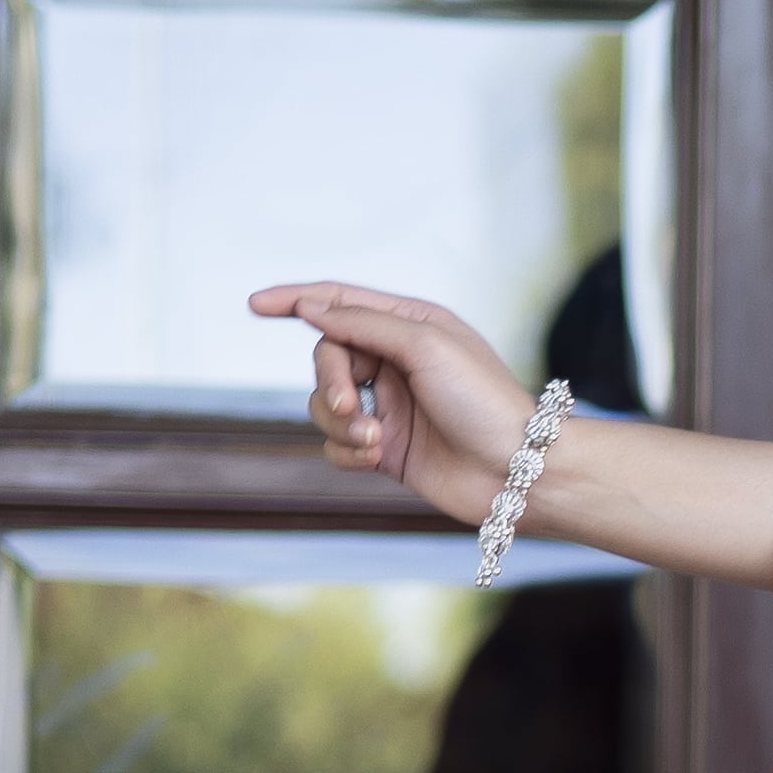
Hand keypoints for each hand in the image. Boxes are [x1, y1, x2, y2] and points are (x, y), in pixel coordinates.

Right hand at [246, 281, 531, 532]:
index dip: (295, 300)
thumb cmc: (484, 402)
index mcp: (411, 325)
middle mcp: (397, 362)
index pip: (340, 303)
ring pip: (324, 405)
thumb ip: (364, 323)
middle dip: (328, 381)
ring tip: (374, 440)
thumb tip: (312, 308)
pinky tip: (377, 458)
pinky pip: (336, 445)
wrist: (518, 473)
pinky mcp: (385, 449)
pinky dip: (348, 451)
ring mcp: (390, 407)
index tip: (255, 304)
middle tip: (348, 404)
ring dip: (339, 423)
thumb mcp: (425, 345)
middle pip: (327, 357)